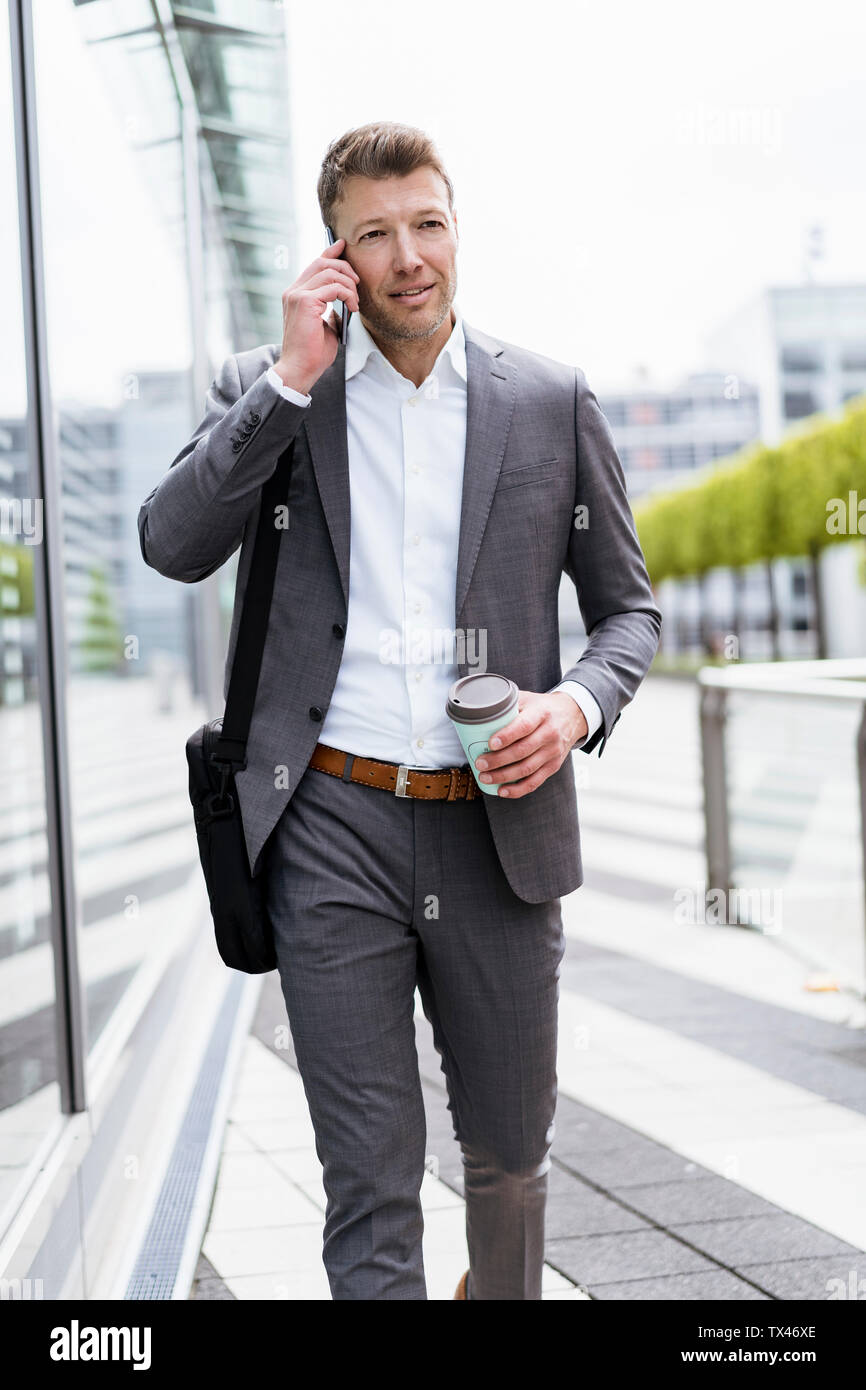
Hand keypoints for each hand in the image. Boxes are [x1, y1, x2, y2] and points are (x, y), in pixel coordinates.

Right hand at [273, 238, 360, 393]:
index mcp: (296, 294)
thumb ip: (330, 309)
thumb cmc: (312, 353)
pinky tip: (352, 307)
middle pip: (323, 263)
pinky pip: (333, 287)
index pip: (314, 264)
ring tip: (355, 302)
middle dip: (345, 268)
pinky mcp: (304, 302)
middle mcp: (293, 291)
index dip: (330, 252)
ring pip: (330, 273)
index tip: (343, 246)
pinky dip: (347, 294)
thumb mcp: (325, 325)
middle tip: (358, 283)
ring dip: (349, 285)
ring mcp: (297, 295)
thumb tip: (344, 300)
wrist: (300, 369)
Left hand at [473, 690, 587, 798]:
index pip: (524, 726)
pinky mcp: (554, 766)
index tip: (490, 744)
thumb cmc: (542, 707)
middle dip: (498, 760)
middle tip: (480, 764)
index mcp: (541, 714)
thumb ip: (508, 705)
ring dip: (504, 776)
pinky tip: (502, 790)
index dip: (507, 736)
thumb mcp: (528, 699)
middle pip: (523, 751)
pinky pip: (535, 781)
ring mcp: (553, 752)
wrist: (572, 715)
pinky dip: (518, 789)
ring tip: (485, 777)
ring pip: (527, 769)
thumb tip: (479, 713)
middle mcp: (550, 734)